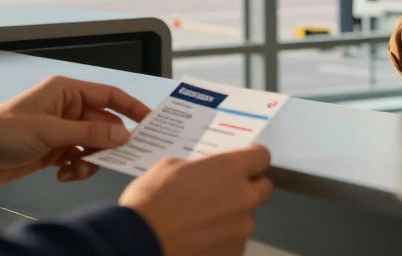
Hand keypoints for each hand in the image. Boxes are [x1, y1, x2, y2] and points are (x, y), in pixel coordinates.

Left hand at [0, 75, 148, 186]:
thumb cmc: (1, 131)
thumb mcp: (49, 131)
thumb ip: (89, 134)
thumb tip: (123, 135)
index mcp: (66, 91)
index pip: (108, 95)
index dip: (131, 107)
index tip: (150, 120)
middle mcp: (66, 109)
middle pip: (104, 124)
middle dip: (109, 143)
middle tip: (117, 157)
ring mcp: (61, 131)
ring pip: (94, 145)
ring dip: (91, 160)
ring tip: (78, 169)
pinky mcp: (54, 151)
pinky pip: (80, 159)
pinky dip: (78, 169)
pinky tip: (65, 174)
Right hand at [120, 145, 273, 255]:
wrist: (138, 241)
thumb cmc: (150, 202)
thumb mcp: (170, 166)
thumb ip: (198, 167)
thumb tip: (204, 173)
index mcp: (230, 169)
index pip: (262, 156)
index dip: (252, 157)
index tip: (244, 160)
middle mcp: (243, 197)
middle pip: (263, 188)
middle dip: (248, 187)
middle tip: (225, 190)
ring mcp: (240, 229)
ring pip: (247, 218)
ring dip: (233, 216)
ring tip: (204, 220)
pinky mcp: (233, 252)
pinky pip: (234, 241)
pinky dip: (222, 239)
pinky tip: (199, 237)